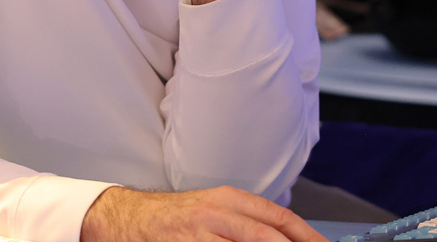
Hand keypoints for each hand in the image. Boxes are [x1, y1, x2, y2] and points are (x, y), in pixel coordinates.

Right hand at [80, 186, 329, 241]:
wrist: (130, 217)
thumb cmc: (177, 217)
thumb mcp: (216, 210)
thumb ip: (248, 222)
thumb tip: (286, 237)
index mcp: (230, 199)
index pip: (279, 218)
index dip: (306, 236)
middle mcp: (218, 213)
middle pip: (267, 235)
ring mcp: (201, 233)